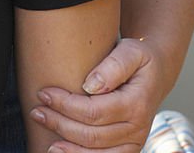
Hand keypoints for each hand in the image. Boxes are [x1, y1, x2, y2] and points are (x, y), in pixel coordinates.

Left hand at [30, 37, 164, 152]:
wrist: (157, 72)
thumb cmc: (139, 59)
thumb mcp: (132, 51)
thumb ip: (113, 66)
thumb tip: (90, 85)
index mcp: (136, 104)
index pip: (94, 111)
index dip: (65, 105)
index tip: (43, 93)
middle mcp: (138, 128)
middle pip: (92, 135)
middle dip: (60, 124)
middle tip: (36, 111)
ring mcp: (135, 142)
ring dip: (68, 148)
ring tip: (45, 137)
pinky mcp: (129, 148)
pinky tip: (63, 151)